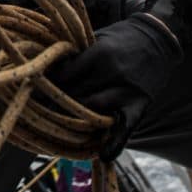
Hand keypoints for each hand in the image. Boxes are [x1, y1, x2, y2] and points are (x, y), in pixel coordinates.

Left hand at [49, 13, 182, 160]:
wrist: (159, 38)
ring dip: (75, 118)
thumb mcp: (97, 37)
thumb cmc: (121, 36)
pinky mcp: (140, 105)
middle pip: (75, 94)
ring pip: (93, 111)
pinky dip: (115, 143)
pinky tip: (104, 154)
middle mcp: (113, 73)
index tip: (32, 89)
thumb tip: (47, 67)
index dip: (47, 84)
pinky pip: (125, 128)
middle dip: (56, 102)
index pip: (65, 75)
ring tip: (58, 123)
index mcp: (99, 53)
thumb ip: (77, 53)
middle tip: (39, 109)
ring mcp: (127, 91)